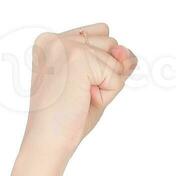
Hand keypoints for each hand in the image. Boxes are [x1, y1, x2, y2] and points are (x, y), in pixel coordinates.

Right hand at [20, 22, 138, 159]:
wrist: (48, 142)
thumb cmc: (67, 117)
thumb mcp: (95, 83)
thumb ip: (115, 61)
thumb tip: (127, 52)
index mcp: (51, 41)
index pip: (101, 33)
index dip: (99, 64)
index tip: (72, 85)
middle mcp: (55, 38)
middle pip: (111, 43)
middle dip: (103, 73)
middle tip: (75, 94)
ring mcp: (65, 46)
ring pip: (116, 59)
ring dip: (105, 85)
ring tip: (77, 98)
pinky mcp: (78, 58)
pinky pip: (116, 76)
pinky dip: (106, 95)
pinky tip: (82, 101)